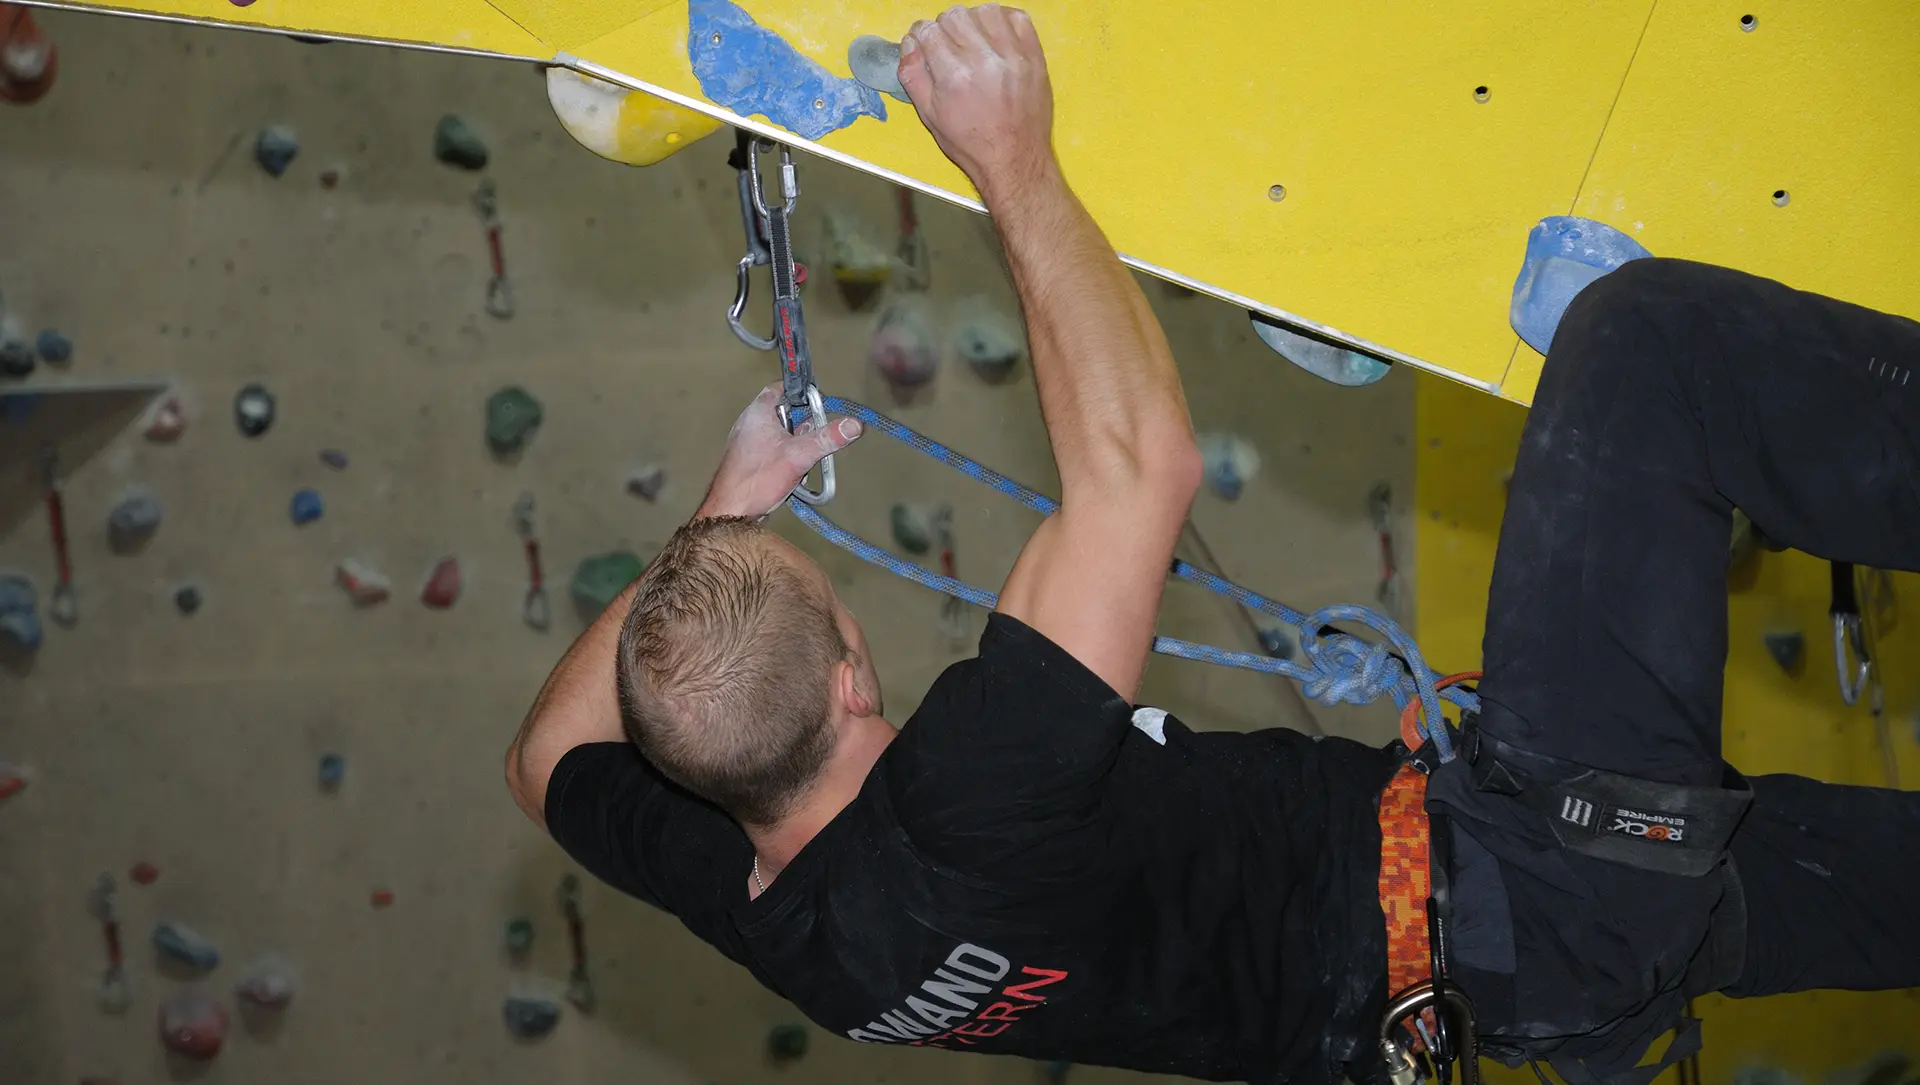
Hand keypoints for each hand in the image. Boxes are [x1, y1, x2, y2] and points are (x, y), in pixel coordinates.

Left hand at [698, 384, 862, 519]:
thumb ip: (827, 439)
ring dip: (796, 447)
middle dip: (804, 428)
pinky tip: (791, 474)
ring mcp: (749, 442)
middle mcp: (750, 422)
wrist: (730, 510)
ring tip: (800, 463)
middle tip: (813, 441)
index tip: (818, 405)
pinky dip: (786, 459)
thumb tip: (855, 424)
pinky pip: (774, 451)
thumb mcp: (799, 456)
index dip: (802, 394)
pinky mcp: (750, 459)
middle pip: (786, 414)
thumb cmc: (757, 478)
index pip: (782, 388)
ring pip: (782, 435)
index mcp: (758, 412)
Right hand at [899, 5, 1053, 199]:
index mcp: (954, 75)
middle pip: (955, 15)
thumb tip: (909, 42)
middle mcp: (984, 59)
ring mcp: (1013, 55)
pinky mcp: (1034, 56)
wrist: (1014, 159)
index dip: (923, 36)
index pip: (929, 30)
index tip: (926, 45)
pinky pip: (1017, 17)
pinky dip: (1003, 20)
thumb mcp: (929, 116)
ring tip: (974, 42)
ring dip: (974, 21)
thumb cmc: (971, 143)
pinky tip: (996, 38)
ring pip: (985, 11)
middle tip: (950, 49)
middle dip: (946, 28)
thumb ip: (913, 75)